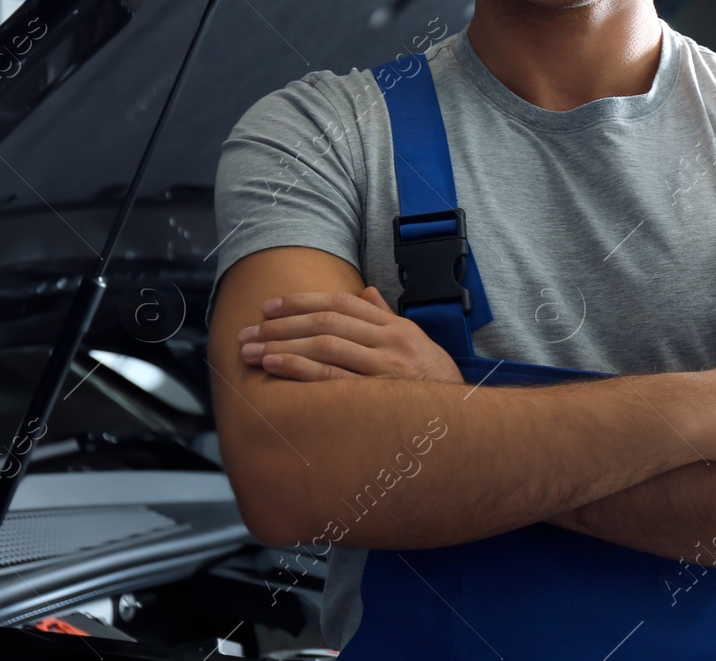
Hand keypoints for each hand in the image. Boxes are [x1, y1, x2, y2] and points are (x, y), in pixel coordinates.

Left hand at [238, 287, 463, 383]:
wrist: (466, 422)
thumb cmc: (437, 386)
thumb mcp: (418, 345)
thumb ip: (387, 319)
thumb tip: (365, 293)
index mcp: (398, 327)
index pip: (343, 303)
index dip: (302, 301)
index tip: (271, 306)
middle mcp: (391, 341)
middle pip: (326, 321)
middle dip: (282, 324)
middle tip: (249, 330)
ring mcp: (385, 366)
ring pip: (324, 345)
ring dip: (281, 345)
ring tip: (250, 350)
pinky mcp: (378, 393)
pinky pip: (331, 377)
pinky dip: (298, 368)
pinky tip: (274, 366)